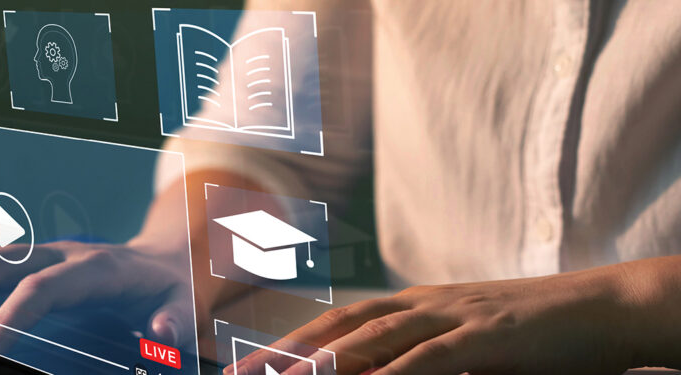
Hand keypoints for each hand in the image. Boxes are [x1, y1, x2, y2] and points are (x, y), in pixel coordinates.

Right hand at [0, 241, 193, 368]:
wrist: (165, 257)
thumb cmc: (171, 290)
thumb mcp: (186, 306)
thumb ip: (176, 322)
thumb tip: (159, 335)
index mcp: (97, 268)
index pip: (40, 289)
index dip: (6, 320)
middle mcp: (61, 253)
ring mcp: (40, 252)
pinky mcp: (26, 260)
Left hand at [229, 267, 642, 374]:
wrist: (598, 306)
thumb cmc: (528, 330)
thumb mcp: (463, 339)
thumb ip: (419, 355)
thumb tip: (376, 374)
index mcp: (412, 304)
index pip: (338, 323)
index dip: (291, 344)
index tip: (251, 367)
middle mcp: (421, 304)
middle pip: (341, 327)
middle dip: (287, 353)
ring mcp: (452, 316)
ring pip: (374, 338)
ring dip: (327, 361)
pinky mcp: (485, 336)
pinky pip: (431, 356)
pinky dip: (396, 371)